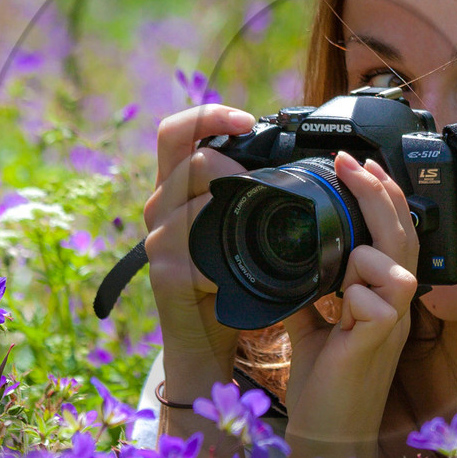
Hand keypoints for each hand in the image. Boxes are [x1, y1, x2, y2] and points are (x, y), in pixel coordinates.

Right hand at [143, 102, 256, 402]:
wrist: (204, 342)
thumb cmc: (226, 284)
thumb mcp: (235, 231)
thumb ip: (247, 196)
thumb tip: (297, 163)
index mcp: (177, 189)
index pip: (178, 132)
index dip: (209, 115)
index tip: (245, 121)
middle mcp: (161, 208)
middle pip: (184, 154)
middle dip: (225, 158)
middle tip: (255, 179)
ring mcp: (159, 240)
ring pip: (186, 195)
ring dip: (224, 195)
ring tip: (254, 213)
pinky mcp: (166, 274)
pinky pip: (188, 250)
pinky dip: (218, 255)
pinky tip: (236, 266)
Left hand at [281, 150, 420, 444]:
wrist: (324, 438)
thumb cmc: (323, 384)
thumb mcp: (310, 323)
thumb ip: (308, 288)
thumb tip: (287, 252)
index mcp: (383, 297)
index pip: (395, 233)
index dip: (381, 196)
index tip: (352, 165)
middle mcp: (397, 307)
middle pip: (403, 236)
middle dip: (378, 193)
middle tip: (350, 162)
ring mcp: (392, 326)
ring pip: (399, 265)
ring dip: (368, 250)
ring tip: (339, 265)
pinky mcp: (376, 345)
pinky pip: (379, 303)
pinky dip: (355, 295)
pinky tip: (338, 311)